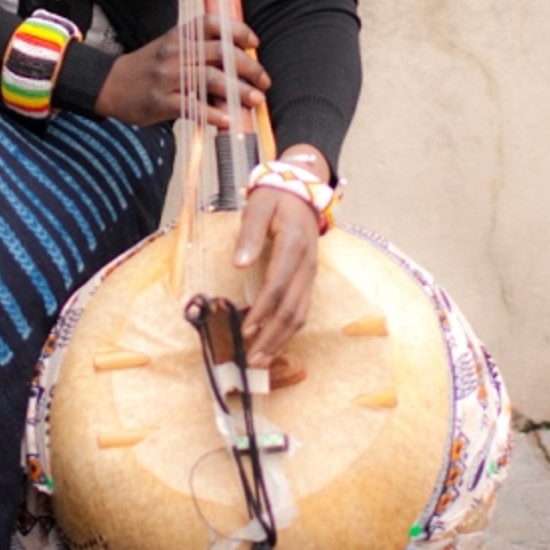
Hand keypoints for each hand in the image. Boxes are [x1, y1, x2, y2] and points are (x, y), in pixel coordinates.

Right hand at [93, 14, 269, 127]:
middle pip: (218, 53)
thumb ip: (199, 53)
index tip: (254, 43)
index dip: (236, 30)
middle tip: (264, 81)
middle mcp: (174, 52)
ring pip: (209, 78)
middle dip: (248, 66)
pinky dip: (212, 113)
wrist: (109, 85)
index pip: (211, 23)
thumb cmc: (147, 69)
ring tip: (255, 100)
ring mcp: (167, 77)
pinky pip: (191, 106)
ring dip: (237, 90)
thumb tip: (239, 67)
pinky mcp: (159, 101)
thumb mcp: (170, 49)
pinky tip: (227, 120)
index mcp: (178, 37)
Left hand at [234, 144, 328, 365]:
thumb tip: (239, 263)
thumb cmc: (275, 199)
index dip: (262, 311)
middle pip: (291, 308)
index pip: (277, 286)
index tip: (245, 329)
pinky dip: (288, 329)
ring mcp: (310, 274)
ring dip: (281, 339)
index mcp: (293, 247)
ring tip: (261, 359)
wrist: (301, 190)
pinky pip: (301, 308)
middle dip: (272, 336)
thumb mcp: (258, 207)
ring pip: (300, 314)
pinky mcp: (308, 279)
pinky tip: (273, 341)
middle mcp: (306, 265)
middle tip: (252, 359)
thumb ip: (248, 235)